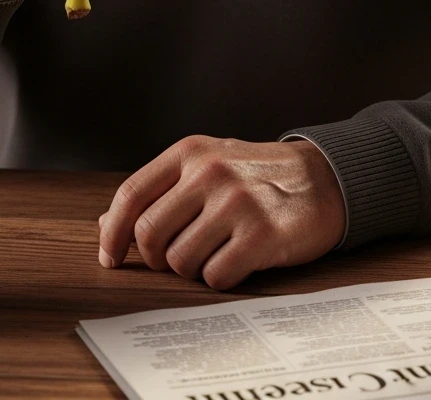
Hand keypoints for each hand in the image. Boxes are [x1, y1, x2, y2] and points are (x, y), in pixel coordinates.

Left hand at [97, 134, 345, 290]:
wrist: (322, 179)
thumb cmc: (256, 176)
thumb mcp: (205, 166)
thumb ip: (159, 191)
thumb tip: (107, 225)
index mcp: (190, 152)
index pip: (131, 196)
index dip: (113, 233)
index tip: (110, 258)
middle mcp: (210, 172)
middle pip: (150, 235)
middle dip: (157, 258)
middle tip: (176, 258)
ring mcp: (236, 202)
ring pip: (181, 262)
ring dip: (193, 269)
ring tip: (216, 252)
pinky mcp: (261, 234)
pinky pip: (216, 277)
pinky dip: (221, 278)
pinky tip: (238, 260)